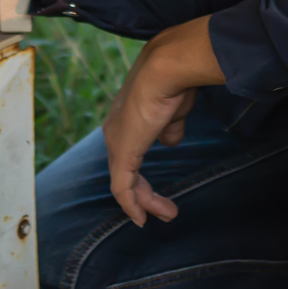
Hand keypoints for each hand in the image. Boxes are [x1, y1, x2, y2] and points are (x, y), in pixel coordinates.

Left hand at [100, 17, 224, 225]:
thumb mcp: (174, 111)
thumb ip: (170, 128)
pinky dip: (132, 205)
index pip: (129, 153)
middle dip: (145, 194)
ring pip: (125, 182)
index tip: (157, 191)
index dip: (141, 174)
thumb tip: (170, 141)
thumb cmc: (173, 83)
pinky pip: (122, 187)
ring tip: (169, 213)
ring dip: (146, 201)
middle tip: (167, 211)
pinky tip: (142, 218)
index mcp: (125, 118)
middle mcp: (114, 131)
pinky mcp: (122, 154)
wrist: (166, 70)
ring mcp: (116, 143)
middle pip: (125, 171)